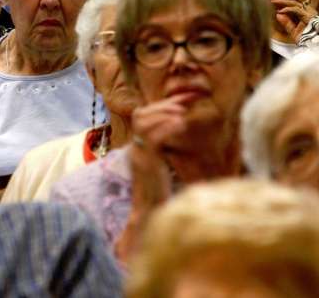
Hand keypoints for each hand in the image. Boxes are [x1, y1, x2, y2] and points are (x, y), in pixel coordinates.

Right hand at [115, 94, 189, 262]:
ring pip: (144, 123)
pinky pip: (152, 138)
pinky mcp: (146, 164)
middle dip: (163, 105)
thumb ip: (163, 151)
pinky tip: (181, 125)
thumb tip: (179, 136)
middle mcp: (135, 149)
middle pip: (140, 115)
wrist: (151, 218)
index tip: (183, 100)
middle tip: (184, 104)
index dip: (163, 105)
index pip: (143, 116)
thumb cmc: (160, 196)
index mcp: (137, 148)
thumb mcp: (160, 168)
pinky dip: (166, 127)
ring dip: (164, 113)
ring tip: (182, 114)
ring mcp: (139, 155)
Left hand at [271, 0, 318, 40]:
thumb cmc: (307, 41)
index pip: (303, 1)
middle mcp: (311, 11)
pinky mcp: (308, 17)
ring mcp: (310, 13)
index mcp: (309, 13)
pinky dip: (288, 10)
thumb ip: (287, 22)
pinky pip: (296, 10)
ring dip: (283, 1)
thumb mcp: (294, 31)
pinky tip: (280, 11)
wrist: (316, 48)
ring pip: (295, 3)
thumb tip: (278, 13)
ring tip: (273, 1)